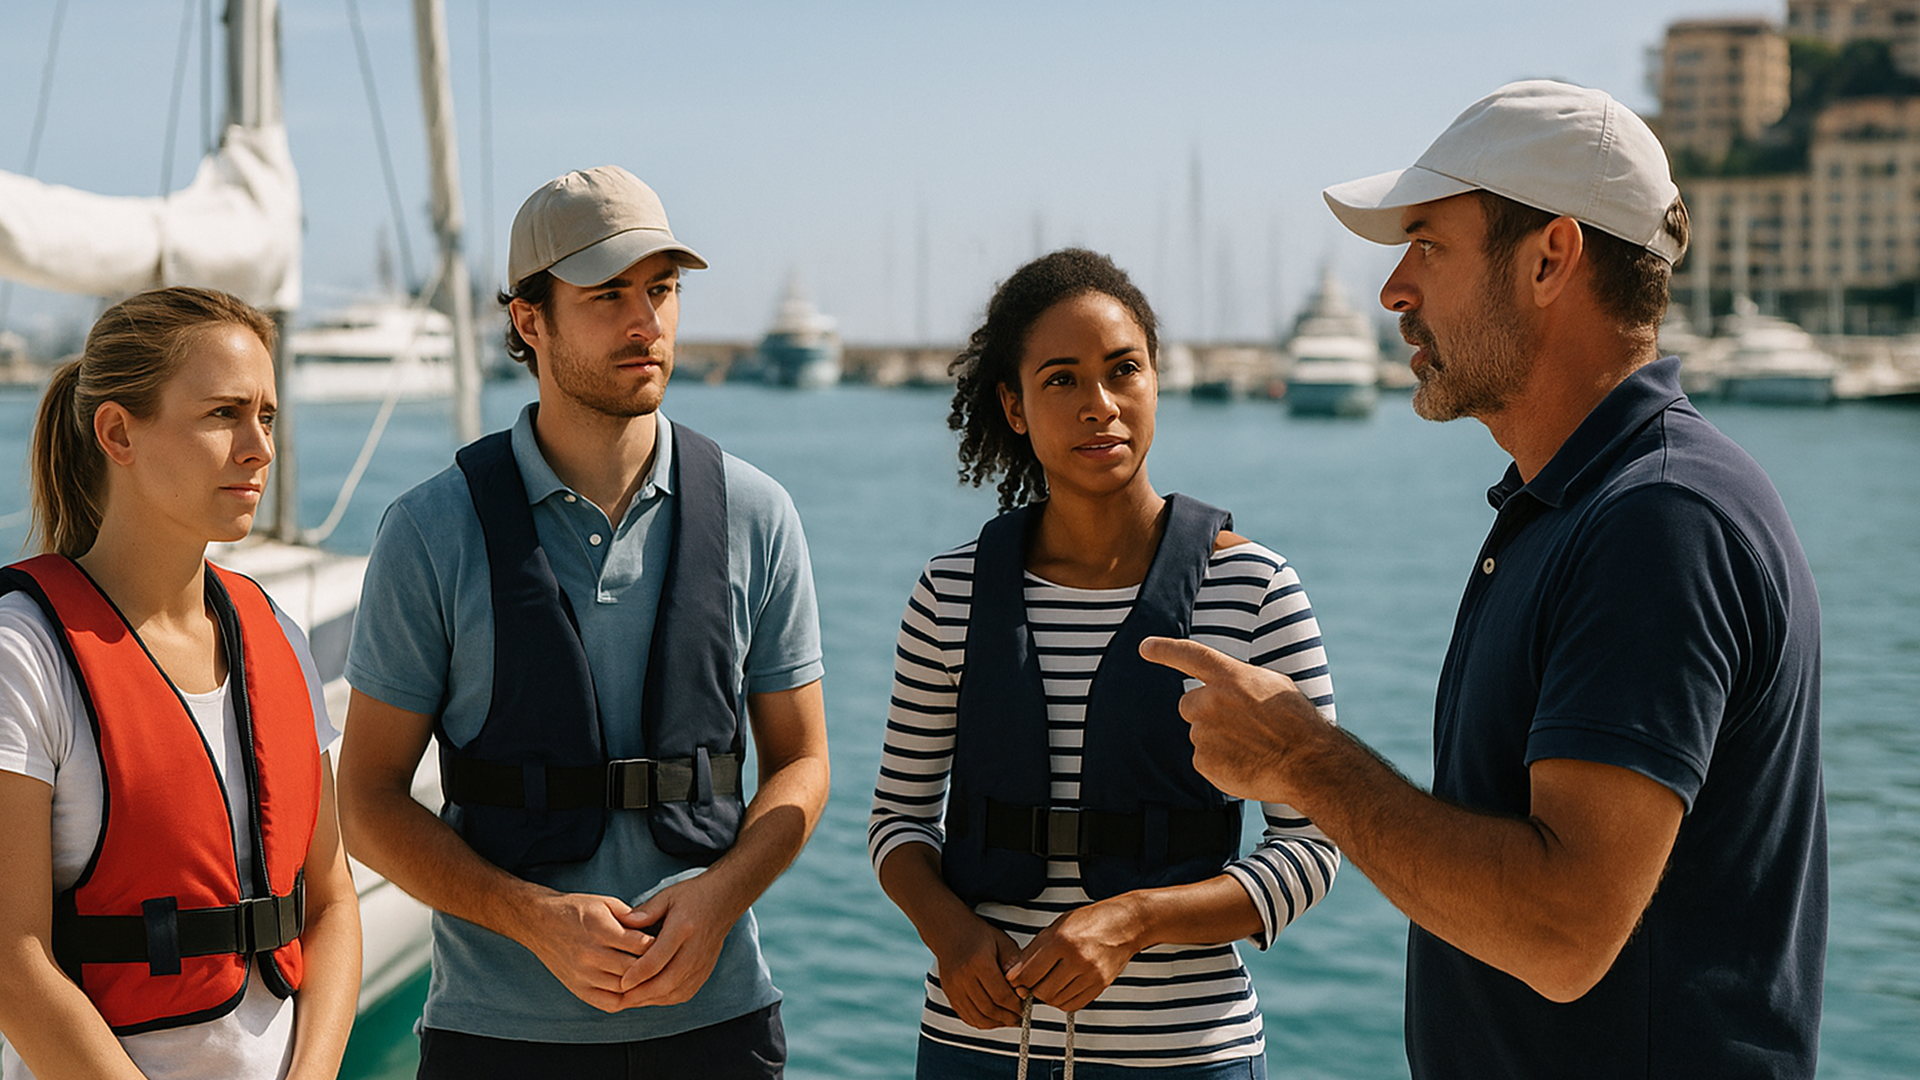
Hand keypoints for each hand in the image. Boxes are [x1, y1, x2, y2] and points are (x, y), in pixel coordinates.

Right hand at [513, 891, 656, 1012]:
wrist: (539, 923)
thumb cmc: (576, 909)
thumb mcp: (605, 902)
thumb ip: (631, 916)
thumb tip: (655, 927)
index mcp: (600, 929)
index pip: (641, 945)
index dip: (660, 945)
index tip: (669, 943)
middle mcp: (590, 954)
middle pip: (635, 969)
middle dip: (655, 967)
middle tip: (669, 964)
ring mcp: (582, 975)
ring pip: (624, 988)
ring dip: (642, 985)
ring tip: (657, 978)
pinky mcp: (577, 988)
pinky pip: (608, 1002)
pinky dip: (626, 1000)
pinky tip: (636, 991)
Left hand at [614, 874, 740, 1006]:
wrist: (724, 901)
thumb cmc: (693, 896)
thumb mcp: (667, 896)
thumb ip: (645, 911)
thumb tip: (623, 922)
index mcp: (683, 928)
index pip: (657, 959)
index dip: (637, 974)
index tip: (620, 983)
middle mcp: (695, 951)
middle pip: (665, 982)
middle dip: (641, 994)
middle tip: (619, 998)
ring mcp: (702, 964)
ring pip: (674, 992)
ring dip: (650, 999)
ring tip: (629, 1000)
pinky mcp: (704, 972)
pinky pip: (682, 994)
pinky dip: (664, 999)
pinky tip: (649, 997)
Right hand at [925, 914, 1023, 1028]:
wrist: (949, 931)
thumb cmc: (979, 935)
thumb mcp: (1002, 941)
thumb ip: (1014, 962)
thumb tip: (1023, 986)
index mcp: (979, 962)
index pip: (1001, 995)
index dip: (1016, 1006)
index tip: (1026, 1008)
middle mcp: (963, 977)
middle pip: (989, 1008)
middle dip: (1008, 1017)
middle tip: (1020, 1018)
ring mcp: (953, 987)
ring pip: (977, 1016)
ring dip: (996, 1023)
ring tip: (1009, 1020)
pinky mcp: (949, 994)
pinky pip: (966, 1016)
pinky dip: (982, 1022)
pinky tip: (993, 1019)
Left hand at [1005, 900, 1140, 1012]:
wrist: (1124, 924)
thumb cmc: (1090, 921)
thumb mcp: (1056, 927)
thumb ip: (1032, 951)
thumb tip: (1013, 972)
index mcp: (1062, 940)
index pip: (1030, 973)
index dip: (1017, 979)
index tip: (1015, 979)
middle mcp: (1078, 959)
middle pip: (1042, 991)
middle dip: (1032, 989)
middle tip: (1031, 981)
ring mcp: (1091, 974)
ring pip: (1056, 1000)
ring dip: (1047, 995)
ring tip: (1048, 982)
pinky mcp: (1100, 985)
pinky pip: (1073, 1004)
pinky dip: (1062, 1001)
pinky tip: (1062, 987)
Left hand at [1139, 635, 1330, 803]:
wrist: (1308, 764)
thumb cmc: (1297, 723)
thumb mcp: (1272, 686)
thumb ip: (1240, 682)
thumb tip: (1226, 688)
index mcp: (1230, 677)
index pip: (1190, 655)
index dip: (1165, 650)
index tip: (1145, 647)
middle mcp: (1210, 701)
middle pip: (1189, 704)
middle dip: (1206, 712)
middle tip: (1238, 725)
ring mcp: (1203, 733)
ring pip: (1199, 733)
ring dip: (1217, 739)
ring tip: (1250, 746)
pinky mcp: (1203, 761)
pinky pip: (1203, 759)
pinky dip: (1219, 762)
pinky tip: (1245, 763)